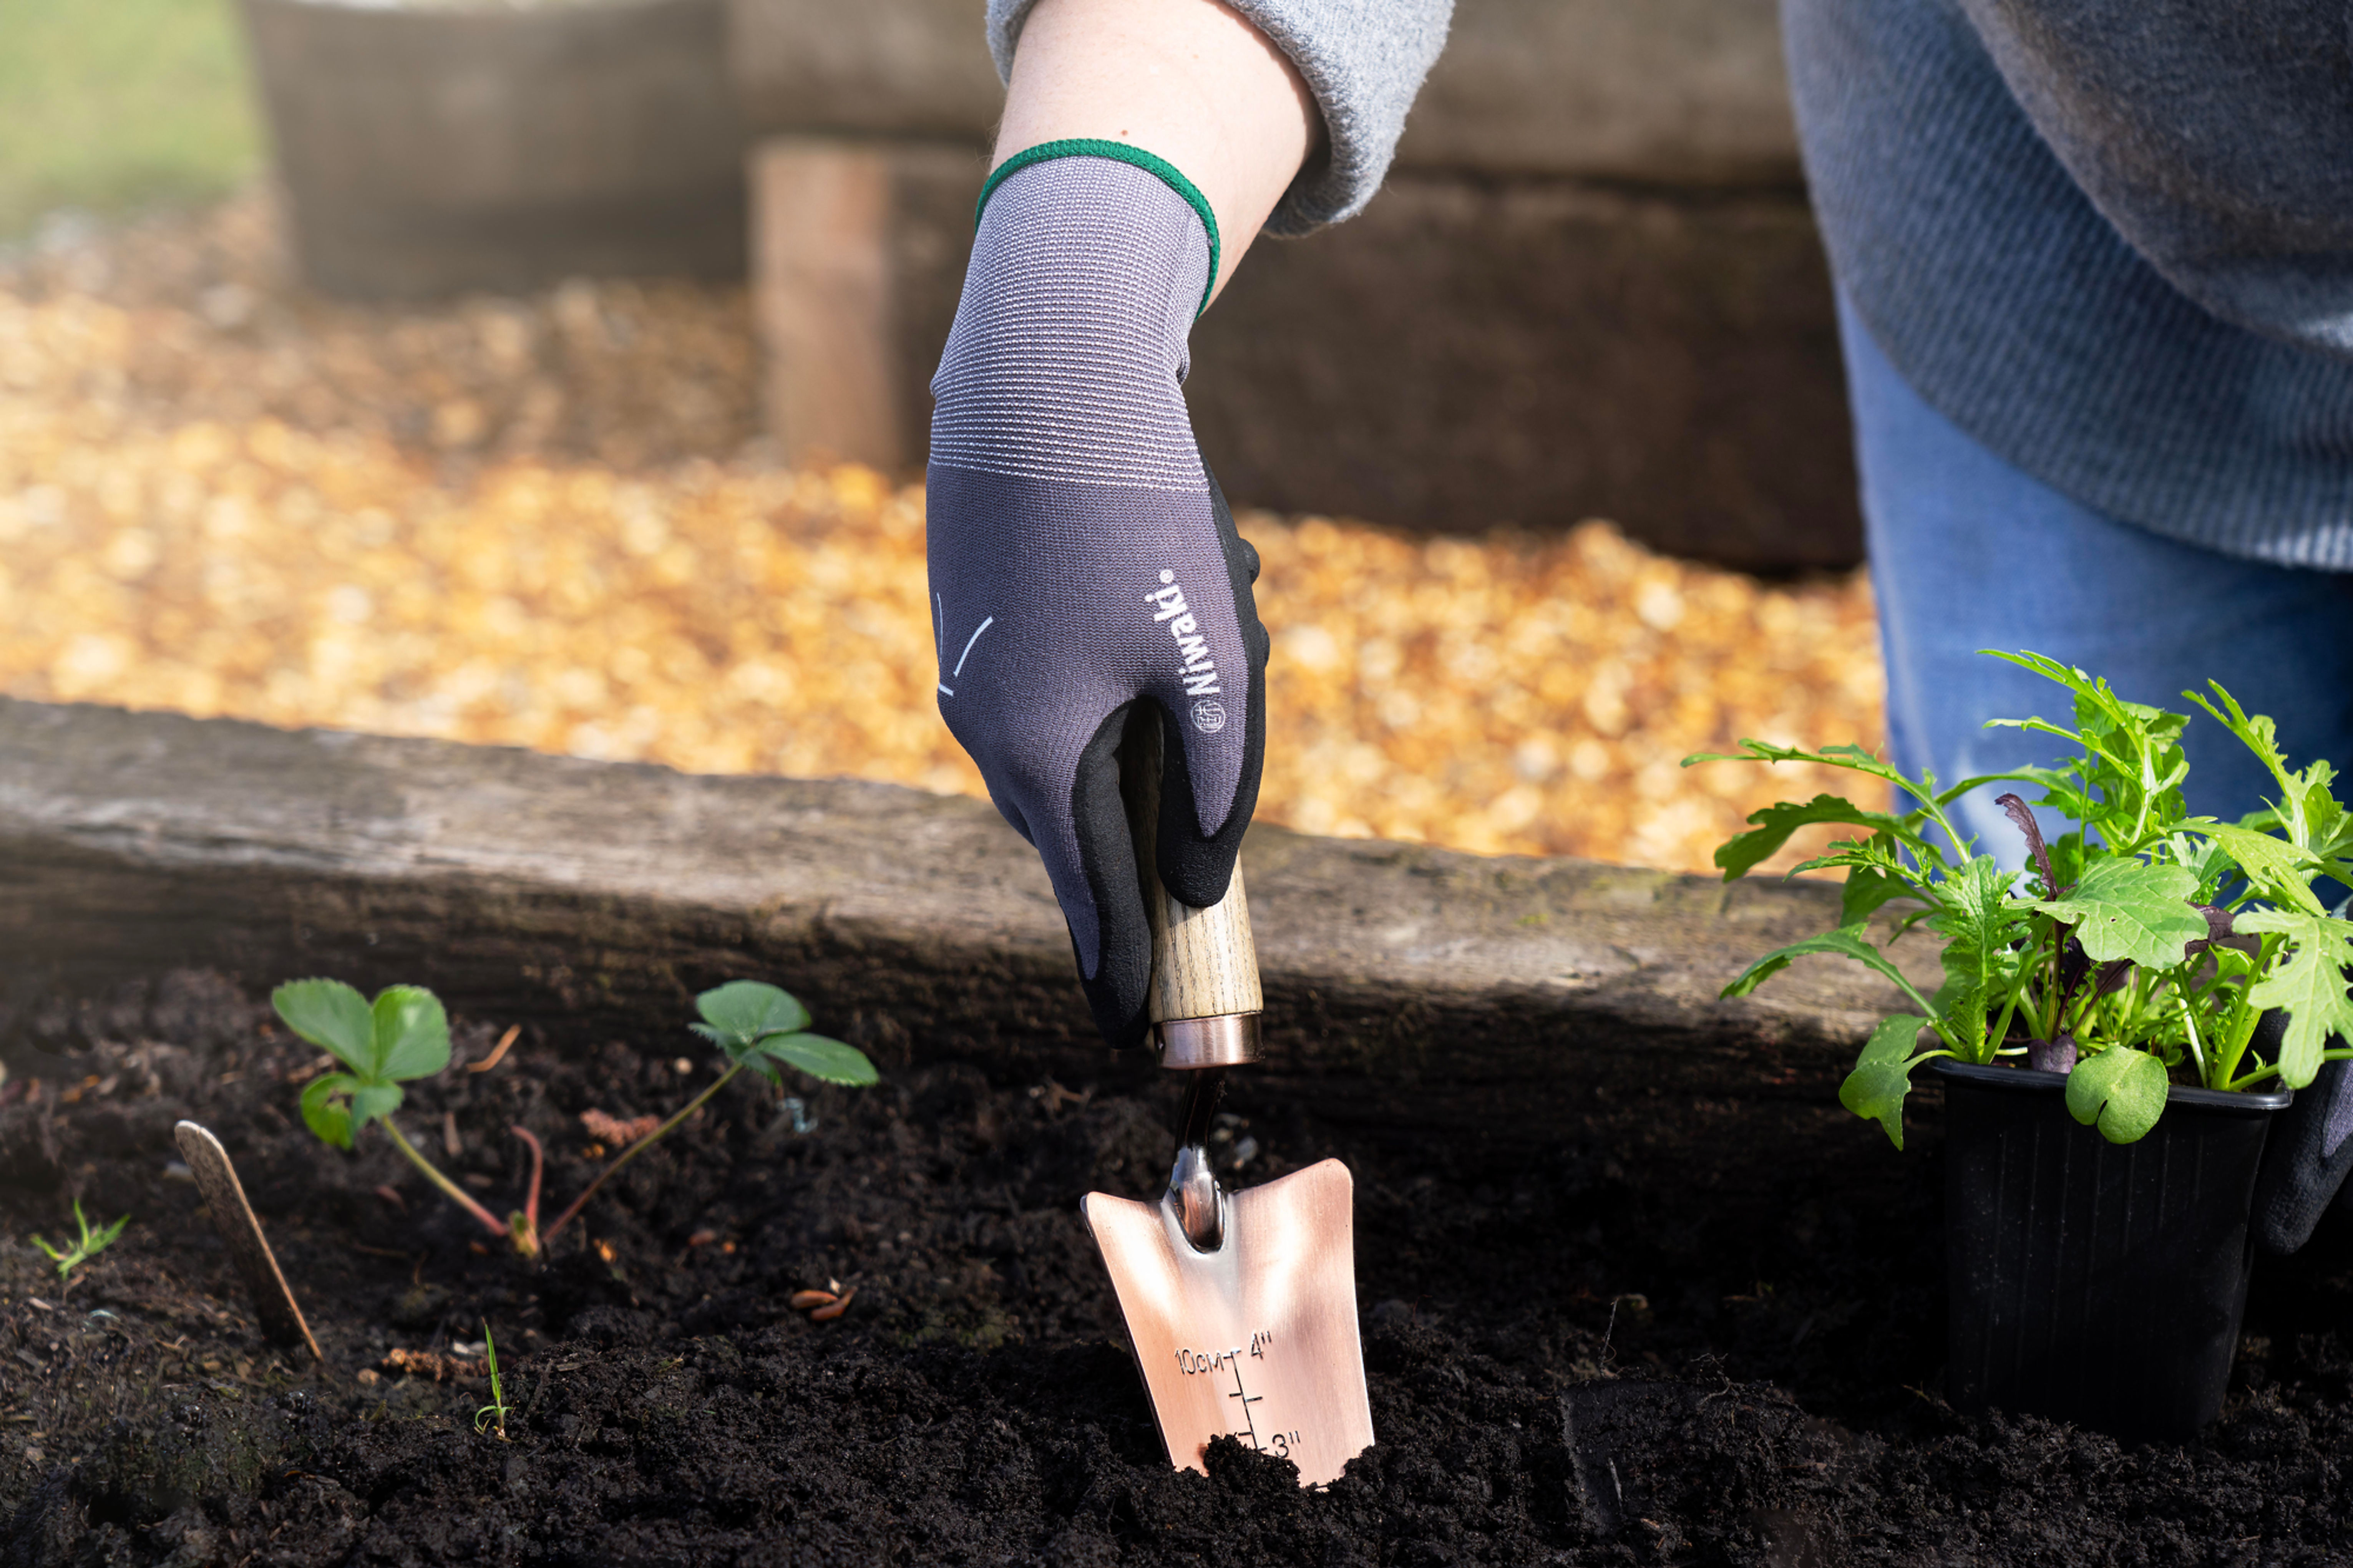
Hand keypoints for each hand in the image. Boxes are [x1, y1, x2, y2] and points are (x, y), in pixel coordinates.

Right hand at [927, 151, 1268, 1048]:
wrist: (1045, 377)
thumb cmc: (1139, 516)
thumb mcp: (1210, 655)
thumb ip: (1218, 779)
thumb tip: (1207, 878)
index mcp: (1039, 749)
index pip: (1086, 894)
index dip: (1117, 965)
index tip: (1131, 1031)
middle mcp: (984, 726)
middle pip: (1071, 830)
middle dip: (1130, 853)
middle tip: (1173, 900)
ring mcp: (967, 674)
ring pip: (1058, 760)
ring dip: (1125, 747)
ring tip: (1183, 656)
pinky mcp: (970, 628)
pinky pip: (1039, 703)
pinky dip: (1095, 698)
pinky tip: (1142, 614)